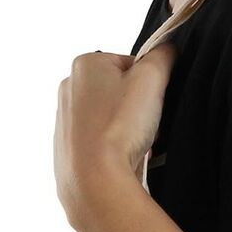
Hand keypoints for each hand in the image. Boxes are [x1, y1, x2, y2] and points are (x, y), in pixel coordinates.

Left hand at [53, 42, 178, 231]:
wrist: (94, 181)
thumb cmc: (120, 127)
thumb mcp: (152, 79)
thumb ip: (162, 57)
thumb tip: (167, 51)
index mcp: (85, 64)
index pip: (129, 64)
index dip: (149, 83)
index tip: (155, 103)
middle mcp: (68, 88)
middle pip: (118, 92)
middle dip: (137, 108)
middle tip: (149, 126)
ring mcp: (64, 121)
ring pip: (108, 119)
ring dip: (127, 130)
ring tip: (136, 147)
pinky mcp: (66, 150)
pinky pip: (98, 143)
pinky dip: (112, 150)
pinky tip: (121, 161)